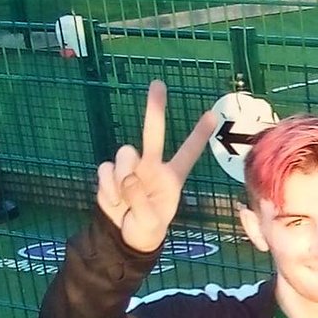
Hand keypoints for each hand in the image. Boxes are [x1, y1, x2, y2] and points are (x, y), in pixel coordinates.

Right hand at [96, 80, 216, 253]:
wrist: (125, 234)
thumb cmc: (147, 226)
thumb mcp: (150, 221)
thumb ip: (140, 199)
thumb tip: (127, 177)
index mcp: (171, 177)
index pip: (188, 153)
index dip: (199, 135)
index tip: (211, 115)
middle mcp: (152, 166)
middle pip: (153, 133)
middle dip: (155, 109)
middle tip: (159, 83)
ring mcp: (130, 166)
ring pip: (124, 154)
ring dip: (122, 176)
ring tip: (125, 200)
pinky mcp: (110, 171)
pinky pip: (105, 170)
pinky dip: (107, 188)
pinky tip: (114, 200)